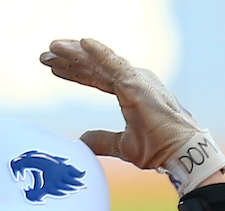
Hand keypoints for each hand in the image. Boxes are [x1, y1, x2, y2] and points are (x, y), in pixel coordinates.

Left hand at [39, 38, 224, 193]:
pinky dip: (98, 53)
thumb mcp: (121, 146)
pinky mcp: (137, 84)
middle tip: (45, 54)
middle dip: (69, 60)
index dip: (74, 72)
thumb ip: (102, 140)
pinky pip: (114, 65)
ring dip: (75, 54)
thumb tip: (81, 139)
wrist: (179, 152)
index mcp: (129, 91)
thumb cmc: (158, 149)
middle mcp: (133, 80)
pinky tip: (82, 43)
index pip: (96, 78)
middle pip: (94, 67)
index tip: (53, 68)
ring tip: (53, 47)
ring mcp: (136, 80)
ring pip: (99, 63)